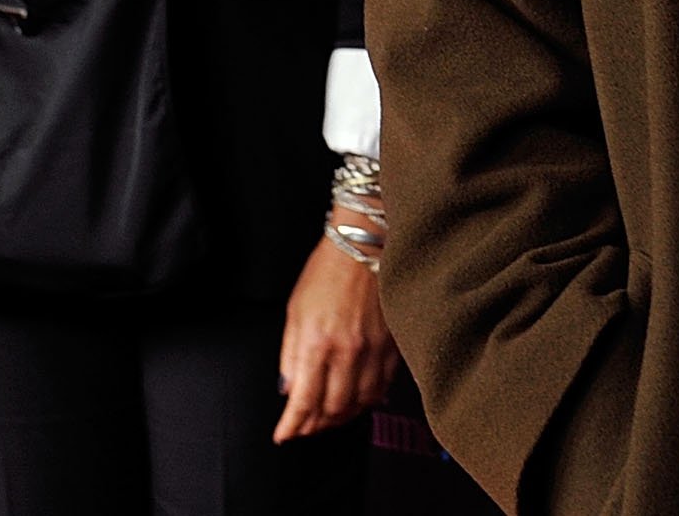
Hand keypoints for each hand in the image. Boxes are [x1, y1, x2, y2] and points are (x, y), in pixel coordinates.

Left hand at [273, 217, 400, 441]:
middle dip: (315, 424)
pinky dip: (367, 401)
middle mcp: (348, 352)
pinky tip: (356, 400)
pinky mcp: (393, 346)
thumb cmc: (327, 271)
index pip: (304, 401)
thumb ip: (291, 354)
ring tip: (329, 416)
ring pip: (360, 404)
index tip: (284, 434)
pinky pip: (382, 387)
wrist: (365, 244)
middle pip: (333, 409)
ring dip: (342, 417)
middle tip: (304, 426)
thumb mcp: (295, 311)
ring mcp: (375, 351)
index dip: (292, 425)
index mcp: (318, 343)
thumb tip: (290, 389)